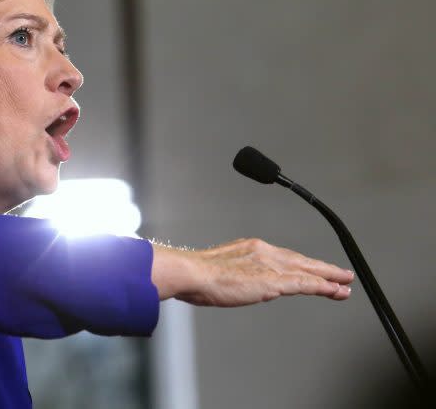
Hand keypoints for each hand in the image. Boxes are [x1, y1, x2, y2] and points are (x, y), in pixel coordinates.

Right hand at [151, 238, 353, 306]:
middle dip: (322, 268)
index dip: (300, 263)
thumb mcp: (218, 271)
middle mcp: (264, 252)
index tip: (310, 268)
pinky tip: (336, 291)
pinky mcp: (274, 280)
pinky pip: (306, 284)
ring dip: (329, 277)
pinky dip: (323, 287)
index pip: (283, 256)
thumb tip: (233, 283)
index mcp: (250, 248)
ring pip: (308, 270)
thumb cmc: (196, 275)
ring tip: (345, 283)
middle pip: (300, 260)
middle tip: (341, 274)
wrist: (193, 273)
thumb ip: (232, 274)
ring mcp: (270, 265)